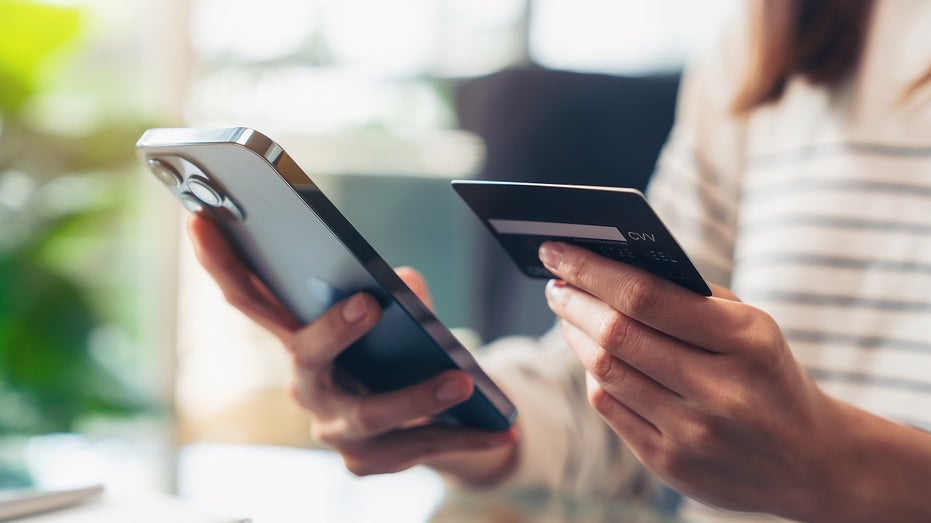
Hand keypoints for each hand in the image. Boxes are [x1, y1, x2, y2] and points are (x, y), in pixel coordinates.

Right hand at [187, 214, 516, 483]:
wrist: (427, 420)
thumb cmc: (398, 351)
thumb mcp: (399, 315)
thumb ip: (398, 293)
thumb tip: (404, 284)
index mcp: (299, 338)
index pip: (250, 298)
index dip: (221, 261)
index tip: (202, 219)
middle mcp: (305, 384)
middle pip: (304, 355)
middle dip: (333, 330)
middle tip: (370, 304)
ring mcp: (333, 429)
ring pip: (369, 414)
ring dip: (417, 396)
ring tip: (461, 381)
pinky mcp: (367, 462)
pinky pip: (415, 448)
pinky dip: (463, 436)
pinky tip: (502, 426)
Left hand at [538, 240, 843, 518]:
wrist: (810, 461)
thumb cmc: (768, 375)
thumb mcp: (752, 326)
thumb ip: (690, 297)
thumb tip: (609, 267)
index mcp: (746, 340)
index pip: (646, 296)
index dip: (592, 270)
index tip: (559, 250)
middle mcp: (719, 390)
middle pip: (617, 335)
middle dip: (574, 301)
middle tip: (555, 282)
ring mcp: (693, 433)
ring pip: (606, 372)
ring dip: (575, 336)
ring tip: (567, 313)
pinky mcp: (670, 464)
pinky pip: (610, 408)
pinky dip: (594, 376)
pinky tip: (592, 357)